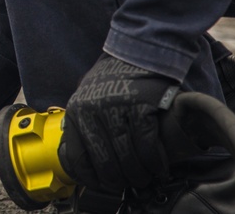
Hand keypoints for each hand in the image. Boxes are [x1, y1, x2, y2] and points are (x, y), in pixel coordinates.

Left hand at [59, 53, 179, 192]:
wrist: (139, 51)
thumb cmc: (114, 79)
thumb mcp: (87, 96)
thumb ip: (84, 124)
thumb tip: (83, 161)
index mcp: (76, 111)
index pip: (79, 158)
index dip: (93, 178)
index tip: (105, 185)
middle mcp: (92, 110)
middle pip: (105, 161)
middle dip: (119, 179)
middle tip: (131, 183)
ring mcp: (116, 107)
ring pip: (127, 156)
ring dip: (139, 173)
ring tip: (146, 177)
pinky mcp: (141, 105)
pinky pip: (147, 143)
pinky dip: (154, 160)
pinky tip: (158, 165)